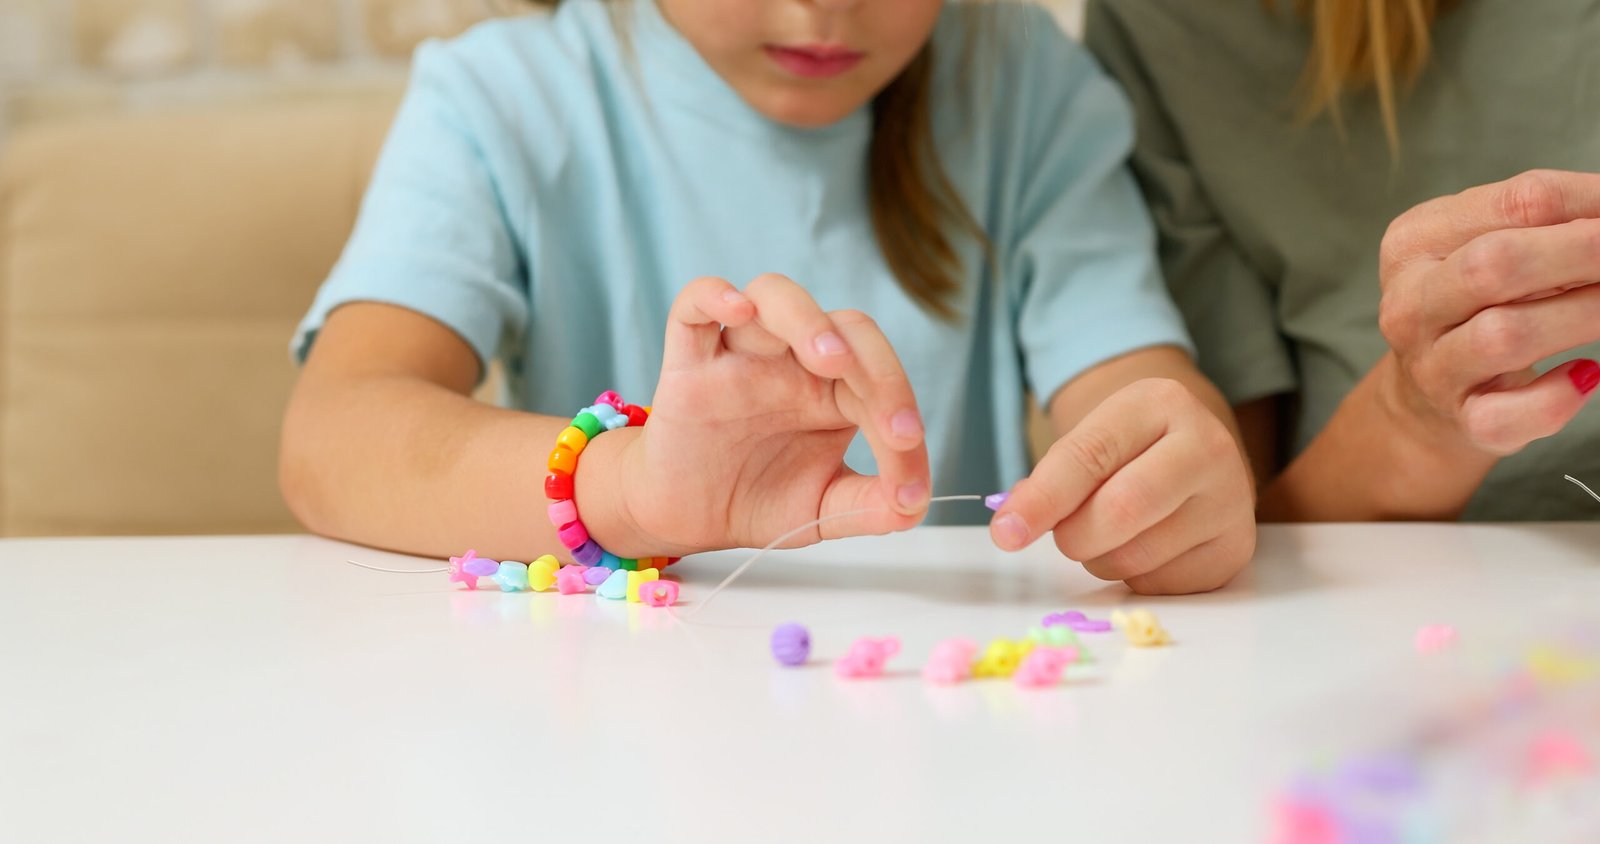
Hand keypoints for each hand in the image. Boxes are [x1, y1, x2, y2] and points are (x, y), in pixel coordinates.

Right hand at [583, 274, 930, 556]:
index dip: (902, 415)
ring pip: (774, 295)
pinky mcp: (688, 362)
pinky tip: (737, 310)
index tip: (909, 475)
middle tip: (891, 422)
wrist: (691, 517)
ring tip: (829, 359)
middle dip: (875, 365)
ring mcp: (740, 354)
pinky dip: (714, 294)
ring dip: (807, 319)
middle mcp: (792, 361)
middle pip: (842, 325)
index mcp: (834, 390)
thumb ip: (869, 506)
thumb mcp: (824, 510)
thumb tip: (915, 506)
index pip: (877, 376)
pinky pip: (693, 305)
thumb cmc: (760, 497)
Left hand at [988, 378, 1254, 594]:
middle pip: (1121, 510)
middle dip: (1075, 535)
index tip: (1006, 532)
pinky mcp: (1235, 549)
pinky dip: (1134, 577)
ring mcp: (1230, 500)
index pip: (1089, 455)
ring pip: (1137, 556)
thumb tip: (1012, 525)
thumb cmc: (1131, 451)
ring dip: (1101, 559)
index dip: (1043, 499)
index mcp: (1159, 403)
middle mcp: (1207, 446)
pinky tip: (1146, 548)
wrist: (1196, 455)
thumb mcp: (1092, 440)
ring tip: (1111, 534)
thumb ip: (1050, 479)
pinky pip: (1160, 584)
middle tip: (1065, 535)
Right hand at [1377, 170, 1599, 454]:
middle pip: (1495, 266)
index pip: (1519, 202)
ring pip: (1505, 337)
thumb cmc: (1475, 304)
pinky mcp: (1462, 419)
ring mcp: (1431, 366)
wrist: (1423, 393)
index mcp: (1416, 242)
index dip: (1593, 202)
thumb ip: (1545, 219)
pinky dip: (1556, 397)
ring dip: (1585, 316)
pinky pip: (1508, 414)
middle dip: (1586, 252)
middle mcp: (1410, 305)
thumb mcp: (1487, 243)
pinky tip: (1586, 374)